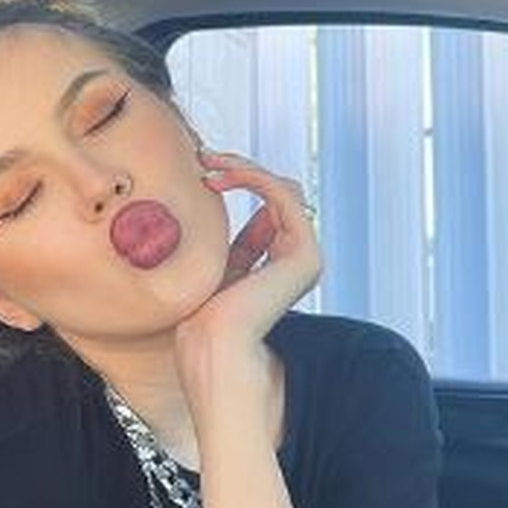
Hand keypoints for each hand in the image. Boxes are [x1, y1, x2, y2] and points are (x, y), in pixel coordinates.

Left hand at [174, 150, 322, 418]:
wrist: (212, 350)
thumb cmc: (203, 322)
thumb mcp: (214, 271)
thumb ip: (232, 244)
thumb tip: (232, 209)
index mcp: (276, 266)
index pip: (268, 209)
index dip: (238, 182)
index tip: (202, 172)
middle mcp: (296, 260)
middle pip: (278, 193)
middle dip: (241, 168)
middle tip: (203, 157)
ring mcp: (304, 257)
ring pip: (281, 188)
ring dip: (242, 167)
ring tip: (207, 163)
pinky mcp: (305, 255)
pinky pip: (283, 196)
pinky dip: (252, 177)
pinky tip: (222, 176)